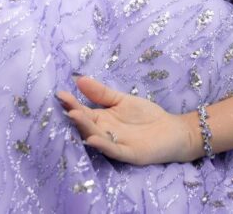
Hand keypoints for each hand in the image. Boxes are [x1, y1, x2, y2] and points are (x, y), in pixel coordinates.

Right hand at [56, 76, 199, 164]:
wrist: (172, 130)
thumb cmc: (146, 116)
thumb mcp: (122, 100)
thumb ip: (102, 93)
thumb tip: (79, 79)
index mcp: (102, 120)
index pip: (84, 111)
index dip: (72, 103)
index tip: (59, 94)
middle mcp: (105, 133)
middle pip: (87, 125)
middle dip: (77, 116)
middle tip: (66, 106)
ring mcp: (116, 144)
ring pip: (97, 138)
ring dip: (86, 129)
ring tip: (75, 117)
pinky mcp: (130, 154)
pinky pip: (114, 151)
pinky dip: (103, 146)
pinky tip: (93, 139)